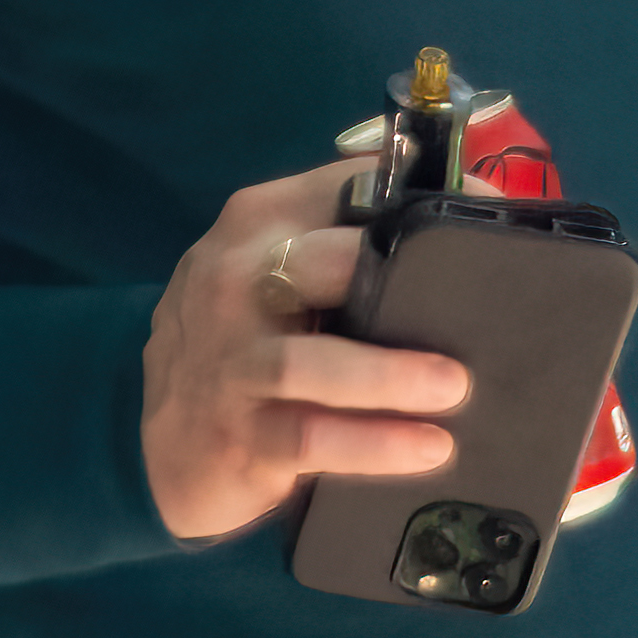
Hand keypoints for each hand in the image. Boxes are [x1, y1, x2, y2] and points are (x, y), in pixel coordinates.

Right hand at [141, 156, 469, 539]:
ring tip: (456, 387)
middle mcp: (235, 280)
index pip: (341, 188)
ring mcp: (230, 362)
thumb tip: (464, 211)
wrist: (154, 444)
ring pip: (311, 362)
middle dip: (399, 278)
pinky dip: (373, 444)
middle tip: (474, 304)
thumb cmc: (243, 342)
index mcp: (257, 223)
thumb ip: (342, 243)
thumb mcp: (270, 273)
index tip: (483, 210)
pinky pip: (311, 438)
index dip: (419, 198)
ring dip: (390, 376)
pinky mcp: (237, 435)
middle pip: (320, 263)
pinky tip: (426, 449)